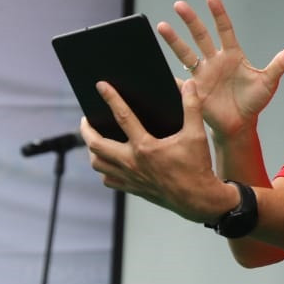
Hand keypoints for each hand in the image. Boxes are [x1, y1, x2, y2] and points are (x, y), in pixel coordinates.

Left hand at [82, 78, 237, 223]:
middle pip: (96, 145)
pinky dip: (104, 169)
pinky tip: (109, 163)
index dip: (111, 98)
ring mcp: (130, 177)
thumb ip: (192, 107)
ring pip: (98, 164)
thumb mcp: (197, 134)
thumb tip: (189, 85)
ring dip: (93, 150)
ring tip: (95, 140)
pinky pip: (108, 180)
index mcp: (145, 147)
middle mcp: (132, 162)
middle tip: (86, 119)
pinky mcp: (132, 188)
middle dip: (86, 130)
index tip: (100, 86)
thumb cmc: (197, 166)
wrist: (198, 198)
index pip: (123, 117)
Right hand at [158, 0, 283, 141]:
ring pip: (185, 53)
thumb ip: (280, 64)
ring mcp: (202, 74)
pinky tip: (152, 64)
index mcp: (232, 56)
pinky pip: (178, 80)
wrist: (240, 124)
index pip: (224, 30)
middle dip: (190, 21)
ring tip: (161, 26)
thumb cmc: (254, 101)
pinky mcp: (193, 90)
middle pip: (200, 36)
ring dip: (174, 41)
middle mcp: (214, 61)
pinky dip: (166, 74)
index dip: (218, 14)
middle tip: (179, 5)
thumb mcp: (269, 82)